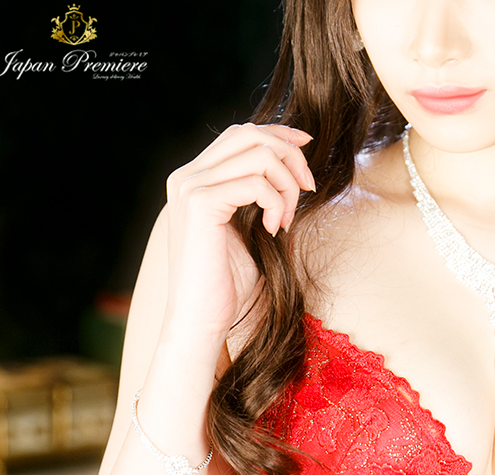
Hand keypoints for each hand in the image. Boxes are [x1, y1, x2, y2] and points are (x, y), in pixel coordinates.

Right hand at [162, 123, 314, 346]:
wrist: (201, 319)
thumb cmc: (227, 282)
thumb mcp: (247, 228)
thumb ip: (259, 194)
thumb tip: (294, 166)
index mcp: (194, 178)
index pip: (240, 134)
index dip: (279, 134)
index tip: (308, 147)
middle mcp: (186, 176)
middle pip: (250, 134)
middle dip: (290, 156)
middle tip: (308, 188)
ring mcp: (190, 187)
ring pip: (260, 155)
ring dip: (288, 186)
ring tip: (286, 220)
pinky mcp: (200, 203)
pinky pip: (258, 183)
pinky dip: (278, 204)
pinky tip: (275, 230)